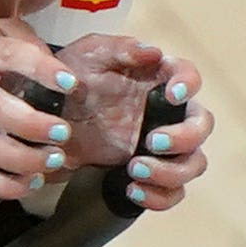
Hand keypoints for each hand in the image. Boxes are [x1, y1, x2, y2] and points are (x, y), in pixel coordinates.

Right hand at [0, 16, 95, 200]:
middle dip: (32, 125)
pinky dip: (6, 185)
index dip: (42, 70)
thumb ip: (29, 43)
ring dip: (24, 159)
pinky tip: (33, 183)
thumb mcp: (1, 33)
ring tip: (55, 159)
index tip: (70, 83)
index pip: (10, 56)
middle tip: (63, 132)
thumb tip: (60, 71)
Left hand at [57, 32, 213, 209]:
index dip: (188, 85)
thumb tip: (153, 53)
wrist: (44, 115)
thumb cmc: (69, 76)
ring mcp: (159, 146)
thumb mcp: (89, 54)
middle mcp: (166, 113)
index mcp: (158, 79)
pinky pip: (169, 192)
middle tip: (151, 142)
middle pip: (201, 127)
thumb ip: (121, 49)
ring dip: (172, 172)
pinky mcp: (146, 171)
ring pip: (192, 164)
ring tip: (133, 170)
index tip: (171, 95)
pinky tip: (132, 190)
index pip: (188, 77)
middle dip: (184, 138)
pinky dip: (158, 197)